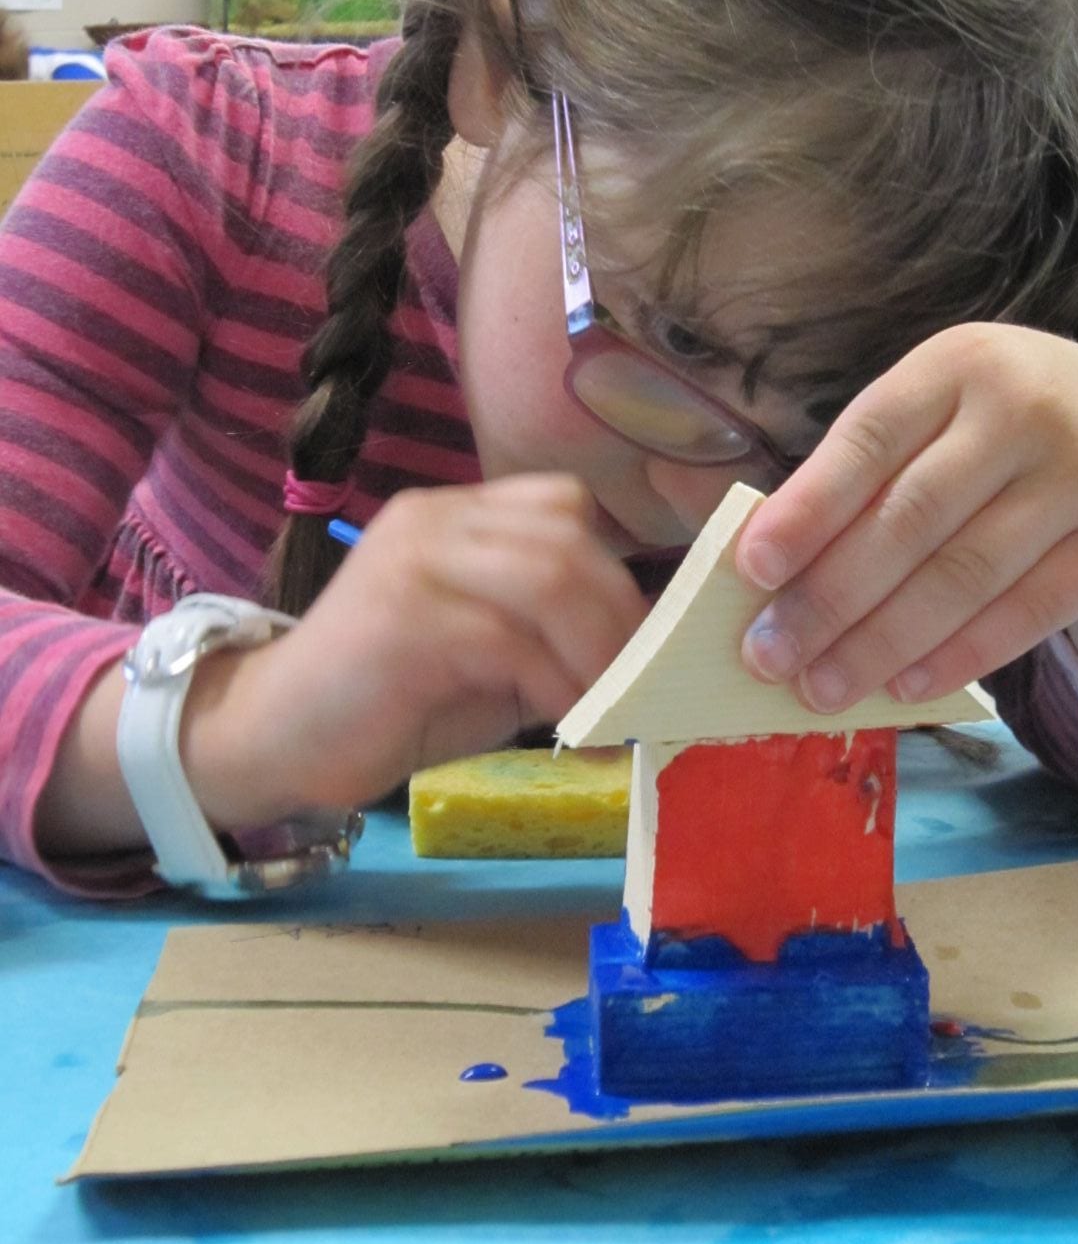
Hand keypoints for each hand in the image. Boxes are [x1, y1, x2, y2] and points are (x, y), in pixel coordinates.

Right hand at [185, 476, 647, 823]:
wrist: (270, 738)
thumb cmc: (386, 704)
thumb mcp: (487, 659)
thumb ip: (549, 638)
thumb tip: (641, 658)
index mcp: (454, 516)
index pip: (563, 505)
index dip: (616, 573)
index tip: (641, 645)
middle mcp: (434, 520)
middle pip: (568, 538)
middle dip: (621, 619)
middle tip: (642, 687)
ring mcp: (414, 561)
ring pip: (548, 578)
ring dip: (598, 652)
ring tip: (610, 709)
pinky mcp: (402, 617)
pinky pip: (508, 641)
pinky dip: (556, 686)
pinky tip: (567, 726)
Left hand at [735, 324, 1077, 713]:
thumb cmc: (990, 432)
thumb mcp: (932, 415)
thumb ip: (857, 475)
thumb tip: (759, 566)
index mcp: (958, 362)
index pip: (870, 439)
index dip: (808, 508)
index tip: (753, 571)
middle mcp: (1028, 405)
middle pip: (913, 518)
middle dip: (831, 598)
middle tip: (769, 656)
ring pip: (966, 575)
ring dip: (882, 643)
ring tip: (821, 687)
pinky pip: (1030, 613)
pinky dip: (959, 657)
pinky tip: (903, 687)